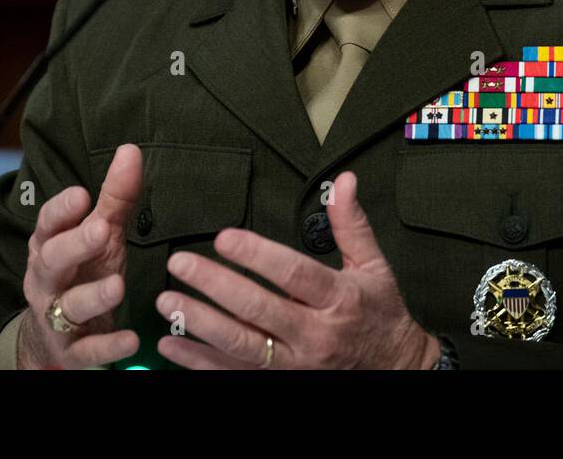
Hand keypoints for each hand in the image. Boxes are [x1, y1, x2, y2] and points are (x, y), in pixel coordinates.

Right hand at [16, 143, 142, 368]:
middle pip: (52, 261)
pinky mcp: (72, 351)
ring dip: (93, 295)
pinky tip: (132, 339)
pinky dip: (109, 346)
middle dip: (75, 245)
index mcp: (50, 246)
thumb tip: (130, 151)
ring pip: (68, 306)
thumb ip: (114, 197)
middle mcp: (48, 280)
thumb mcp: (100, 234)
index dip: (61, 210)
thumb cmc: (82, 271)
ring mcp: (57, 317)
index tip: (82, 194)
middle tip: (102, 230)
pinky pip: (87, 351)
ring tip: (118, 285)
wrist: (55, 338)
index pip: (48, 224)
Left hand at [155, 171, 438, 368]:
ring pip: (240, 345)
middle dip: (215, 285)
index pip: (293, 274)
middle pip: (258, 309)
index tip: (224, 238)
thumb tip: (343, 181)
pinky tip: (171, 345)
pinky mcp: (279, 381)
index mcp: (337, 299)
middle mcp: (314, 334)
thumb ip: (351, 223)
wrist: (394, 371)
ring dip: (199, 324)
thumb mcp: (373, 267)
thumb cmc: (379, 314)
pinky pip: (232, 374)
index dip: (257, 255)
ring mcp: (294, 364)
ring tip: (168, 301)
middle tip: (180, 264)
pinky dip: (198, 362)